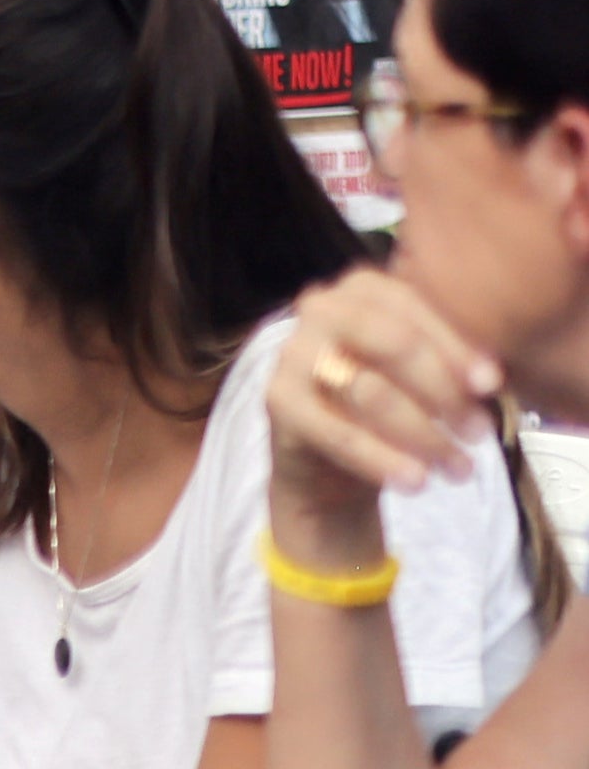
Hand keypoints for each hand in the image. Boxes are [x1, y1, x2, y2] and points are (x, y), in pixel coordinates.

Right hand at [267, 267, 493, 541]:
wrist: (329, 458)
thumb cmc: (391, 400)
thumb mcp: (428, 371)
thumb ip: (454, 360)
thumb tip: (488, 381)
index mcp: (364, 287)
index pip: (416, 308)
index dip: (457, 347)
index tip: (491, 386)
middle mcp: (321, 308)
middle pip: (394, 342)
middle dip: (442, 390)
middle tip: (478, 432)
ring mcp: (293, 353)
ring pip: (369, 390)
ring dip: (422, 434)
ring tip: (458, 467)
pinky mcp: (277, 400)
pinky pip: (338, 432)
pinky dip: (381, 460)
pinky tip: (415, 481)